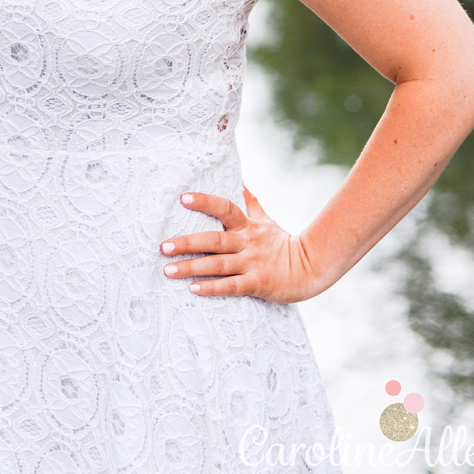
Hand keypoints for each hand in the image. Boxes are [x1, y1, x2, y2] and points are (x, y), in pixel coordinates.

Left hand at [160, 187, 325, 303]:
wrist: (310, 268)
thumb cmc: (283, 244)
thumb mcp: (268, 221)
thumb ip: (253, 204)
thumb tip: (243, 184)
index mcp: (248, 227)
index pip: (225, 208)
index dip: (205, 202)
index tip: (184, 198)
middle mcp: (247, 244)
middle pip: (214, 240)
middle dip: (187, 242)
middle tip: (163, 246)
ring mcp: (252, 263)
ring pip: (218, 265)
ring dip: (192, 267)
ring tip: (168, 270)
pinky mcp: (257, 283)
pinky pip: (231, 286)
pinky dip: (212, 288)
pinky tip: (194, 289)